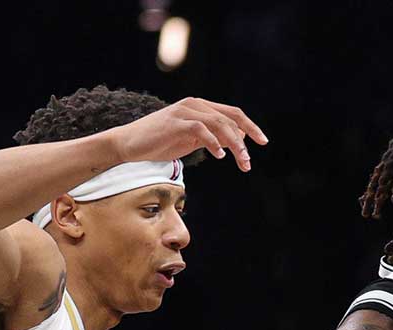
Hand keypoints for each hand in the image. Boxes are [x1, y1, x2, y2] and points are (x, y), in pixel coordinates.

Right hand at [108, 97, 268, 171]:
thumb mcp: (191, 140)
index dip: (250, 126)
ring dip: (233, 144)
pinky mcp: (175, 122)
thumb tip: (235, 140)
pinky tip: (220, 156)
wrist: (129, 144)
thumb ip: (212, 137)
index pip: (232, 113)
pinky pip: (201, 129)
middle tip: (249, 162)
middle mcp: (194, 105)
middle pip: (229, 118)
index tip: (262, 142)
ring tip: (241, 161)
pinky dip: (213, 142)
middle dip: (245, 139)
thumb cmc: (159, 143)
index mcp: (200, 107)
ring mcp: (184, 112)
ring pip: (218, 123)